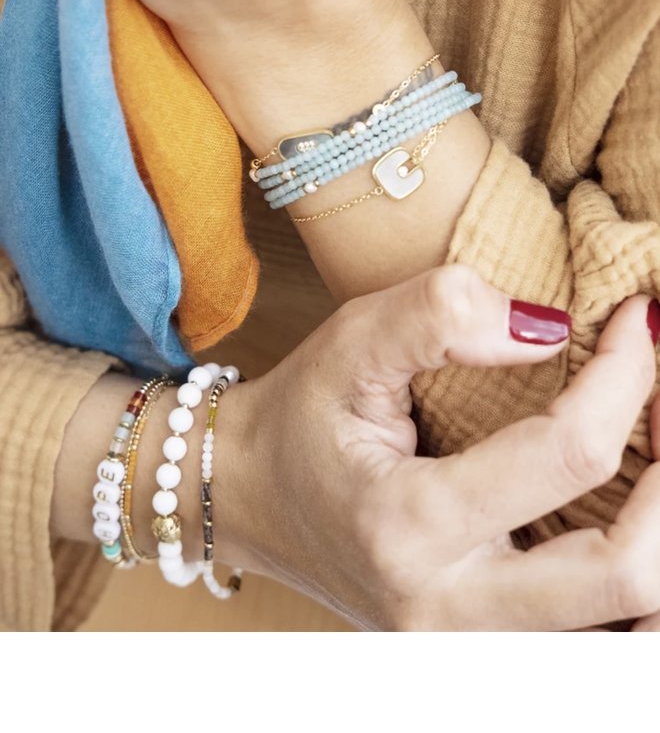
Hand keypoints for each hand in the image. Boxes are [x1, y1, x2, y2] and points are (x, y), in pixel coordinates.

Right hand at [215, 265, 659, 629]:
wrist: (248, 498)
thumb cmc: (300, 417)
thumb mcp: (349, 342)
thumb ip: (441, 314)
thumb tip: (552, 329)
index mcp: (406, 524)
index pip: (567, 454)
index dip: (626, 377)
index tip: (639, 322)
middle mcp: (444, 607)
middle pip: (623, 574)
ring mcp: (466, 642)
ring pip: (624, 631)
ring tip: (658, 464)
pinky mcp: (479, 645)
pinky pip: (592, 641)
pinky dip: (636, 593)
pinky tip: (635, 527)